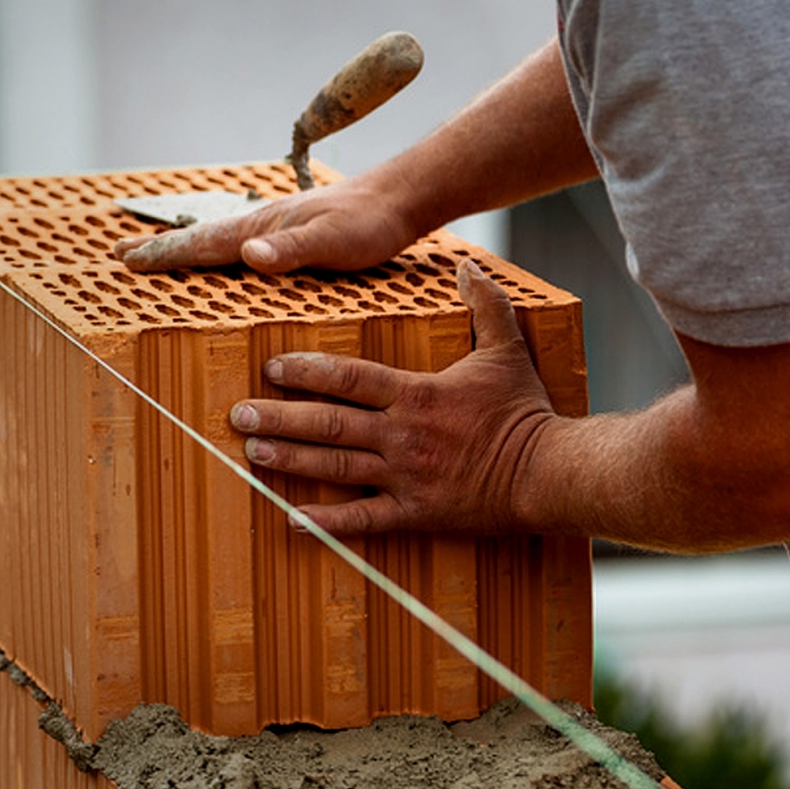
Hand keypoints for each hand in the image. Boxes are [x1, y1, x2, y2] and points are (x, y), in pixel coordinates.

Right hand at [112, 173, 418, 273]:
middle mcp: (262, 226)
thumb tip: (247, 254)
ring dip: (184, 248)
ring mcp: (276, 228)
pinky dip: (217, 250)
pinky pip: (241, 246)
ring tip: (156, 253)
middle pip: (201, 238)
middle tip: (119, 252)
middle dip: (160, 247)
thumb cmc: (370, 223)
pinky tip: (222, 258)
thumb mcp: (334, 241)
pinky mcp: (292, 235)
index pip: (203, 244)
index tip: (125, 259)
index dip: (164, 254)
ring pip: (218, 240)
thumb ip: (292, 250)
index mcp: (263, 229)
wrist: (401, 198)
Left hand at [227, 259, 558, 534]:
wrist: (550, 473)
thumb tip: (468, 265)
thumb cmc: (526, 413)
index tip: (272, 367)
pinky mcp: (416, 514)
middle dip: (280, 415)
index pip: (350, 378)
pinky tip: (292, 518)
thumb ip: (485, 305)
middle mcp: (402, 435)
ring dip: (290, 459)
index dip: (307, 371)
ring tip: (252, 452)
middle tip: (239, 412)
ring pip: (335, 467)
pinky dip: (327, 523)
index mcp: (417, 394)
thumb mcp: (507, 350)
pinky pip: (364, 521)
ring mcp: (405, 478)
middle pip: (329, 423)